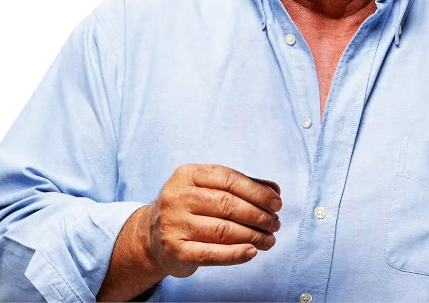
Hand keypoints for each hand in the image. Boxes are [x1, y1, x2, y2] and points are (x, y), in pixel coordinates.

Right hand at [143, 164, 282, 277]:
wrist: (151, 237)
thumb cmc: (189, 209)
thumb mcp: (206, 189)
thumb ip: (238, 186)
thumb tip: (273, 190)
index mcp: (187, 175)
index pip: (229, 179)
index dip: (257, 191)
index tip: (276, 202)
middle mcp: (177, 197)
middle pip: (227, 204)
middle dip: (258, 215)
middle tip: (275, 223)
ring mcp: (174, 224)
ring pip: (223, 230)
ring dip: (253, 236)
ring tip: (269, 239)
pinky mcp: (175, 250)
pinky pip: (211, 254)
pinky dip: (235, 254)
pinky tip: (252, 252)